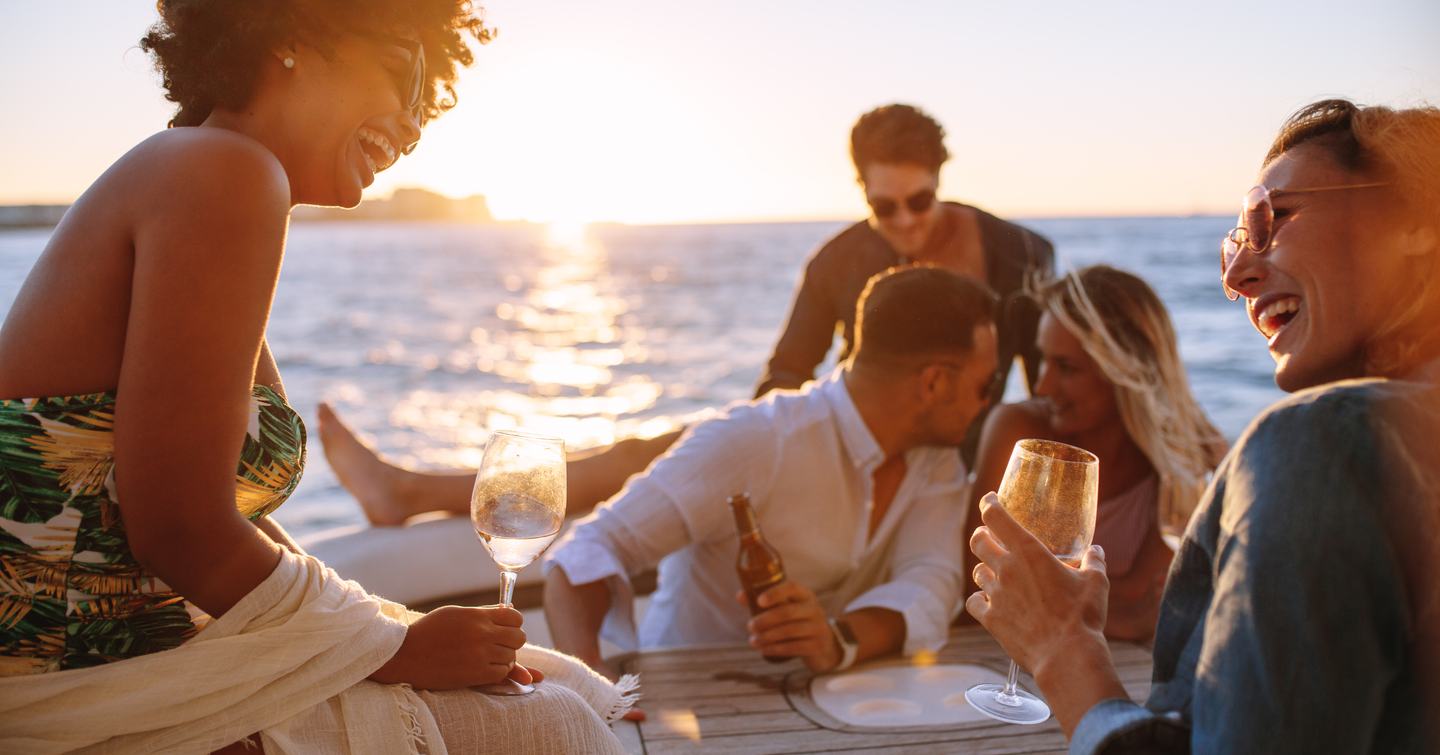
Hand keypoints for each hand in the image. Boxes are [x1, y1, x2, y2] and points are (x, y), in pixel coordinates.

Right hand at [370, 604, 538, 689]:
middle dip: (512, 641)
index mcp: (477, 616)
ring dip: (504, 658)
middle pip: (518, 637)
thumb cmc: (428, 631)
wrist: (405, 655)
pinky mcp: (475, 674)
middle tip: (499, 645)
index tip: (505, 629)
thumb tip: (507, 611)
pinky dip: (498, 672)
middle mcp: (482, 634)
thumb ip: (482, 613)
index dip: (514, 624)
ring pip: (511, 657)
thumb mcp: (455, 613)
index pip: (515, 617)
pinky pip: (501, 673)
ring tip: (489, 657)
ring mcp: (480, 654)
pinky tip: (486, 668)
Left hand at [738, 580, 840, 671]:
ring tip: (753, 641)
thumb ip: (765, 602)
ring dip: (767, 636)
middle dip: (765, 620)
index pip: (792, 587)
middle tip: (750, 626)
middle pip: (788, 612)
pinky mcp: (817, 646)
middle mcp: (814, 609)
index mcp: (805, 595)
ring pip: (790, 631)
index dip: (775, 593)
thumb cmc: (798, 622)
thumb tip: (740, 596)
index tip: (759, 601)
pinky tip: (764, 650)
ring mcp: (818, 628)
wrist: (825, 645)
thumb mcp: (787, 608)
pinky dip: (776, 649)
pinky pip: (794, 647)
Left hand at [965, 492, 1108, 674]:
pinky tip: (988, 601)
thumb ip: (1094, 561)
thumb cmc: (1083, 616)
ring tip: (996, 573)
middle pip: (978, 541)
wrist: (1066, 655)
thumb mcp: (1096, 582)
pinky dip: (979, 599)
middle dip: (983, 536)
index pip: (996, 517)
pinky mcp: (990, 618)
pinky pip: (973, 601)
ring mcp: (995, 594)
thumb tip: (1096, 550)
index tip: (989, 500)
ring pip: (977, 571)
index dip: (989, 504)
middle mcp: (1006, 568)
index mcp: (1029, 552)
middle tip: (990, 538)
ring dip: (985, 569)